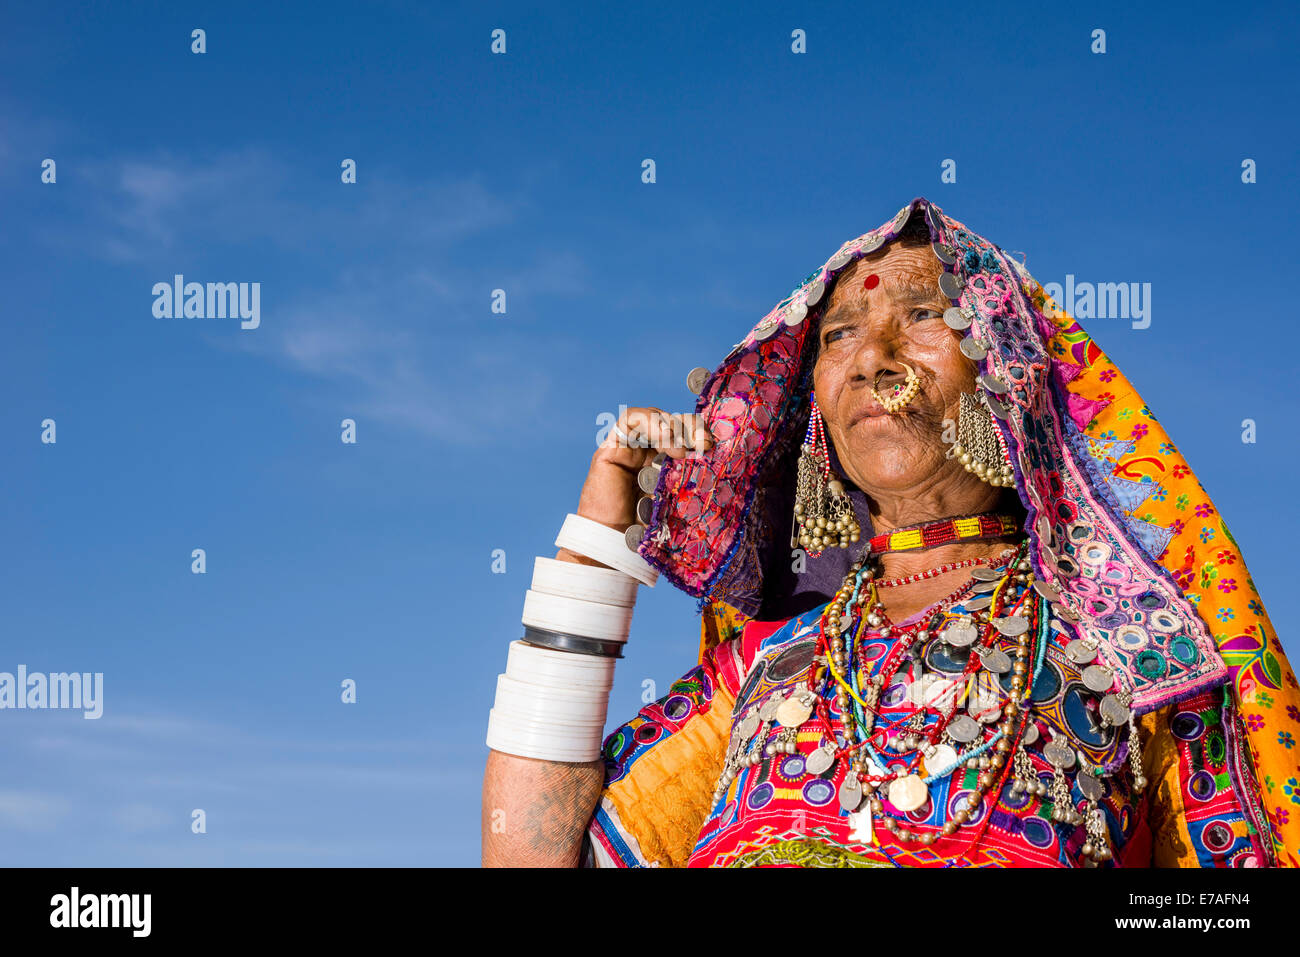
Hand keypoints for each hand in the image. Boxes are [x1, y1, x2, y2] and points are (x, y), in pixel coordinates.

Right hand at [557, 408, 713, 566]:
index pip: (687, 436)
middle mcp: (648, 454)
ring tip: (683, 446)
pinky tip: (665, 438)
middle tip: (705, 442)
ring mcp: (629, 449)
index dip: (700, 434)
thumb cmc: (646, 533)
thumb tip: (720, 466)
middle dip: (692, 427)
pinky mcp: (611, 449)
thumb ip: (693, 485)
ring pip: (654, 417)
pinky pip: (629, 421)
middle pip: (673, 423)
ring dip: (673, 425)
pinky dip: (650, 422)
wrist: (615, 546)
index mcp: (667, 466)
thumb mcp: (680, 506)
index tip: (714, 445)